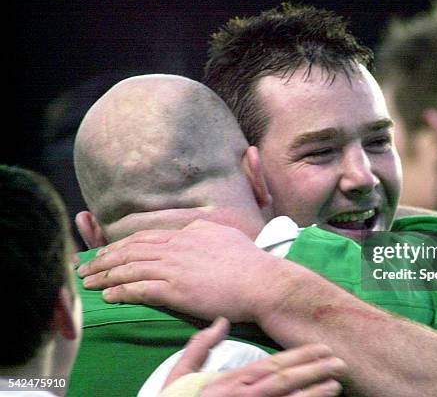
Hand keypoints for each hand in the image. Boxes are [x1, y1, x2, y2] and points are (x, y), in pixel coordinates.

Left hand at [77, 219, 285, 321]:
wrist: (261, 281)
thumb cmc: (250, 262)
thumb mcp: (226, 235)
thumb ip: (205, 232)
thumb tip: (194, 230)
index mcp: (188, 233)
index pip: (146, 237)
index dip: (121, 244)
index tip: (107, 252)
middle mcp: (177, 246)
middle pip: (131, 250)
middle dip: (103, 258)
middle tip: (86, 266)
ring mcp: (175, 267)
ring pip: (130, 267)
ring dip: (105, 275)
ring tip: (88, 282)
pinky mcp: (176, 289)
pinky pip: (139, 288)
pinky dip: (120, 291)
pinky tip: (108, 296)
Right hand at [163, 317, 345, 396]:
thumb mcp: (179, 376)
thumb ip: (199, 348)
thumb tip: (220, 321)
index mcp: (230, 382)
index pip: (272, 366)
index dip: (299, 357)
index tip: (321, 349)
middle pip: (287, 383)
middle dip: (315, 371)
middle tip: (340, 363)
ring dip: (315, 395)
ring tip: (337, 385)